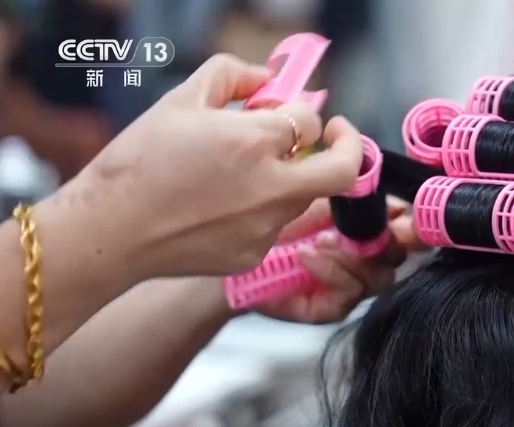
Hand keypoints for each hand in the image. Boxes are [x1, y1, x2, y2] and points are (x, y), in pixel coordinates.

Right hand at [44, 53, 364, 280]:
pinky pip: (276, 225)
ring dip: (291, 178)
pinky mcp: (256, 255)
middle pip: (342, 170)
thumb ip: (231, 76)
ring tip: (242, 174)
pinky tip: (221, 207)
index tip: (286, 113)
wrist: (110, 231)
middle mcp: (272, 187)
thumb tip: (267, 78)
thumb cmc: (139, 162)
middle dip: (347, 148)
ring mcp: (267, 226)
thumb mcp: (181, 100)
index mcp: (256, 142)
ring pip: (304, 195)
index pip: (309, 122)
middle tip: (336, 137)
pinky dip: (262, 209)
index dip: (299, 114)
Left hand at [256, 197, 422, 322]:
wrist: (235, 256)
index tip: (399, 213)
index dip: (413, 226)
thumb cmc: (275, 226)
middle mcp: (367, 263)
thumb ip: (349, 198)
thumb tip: (385, 192)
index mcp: (369, 233)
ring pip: (377, 278)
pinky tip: (306, 255)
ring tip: (320, 240)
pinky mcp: (330, 309)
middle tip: (358, 227)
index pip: (406, 232)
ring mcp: (350, 289)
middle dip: (383, 240)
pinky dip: (329, 271)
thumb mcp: (312, 202)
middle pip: (397, 257)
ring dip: (351, 256)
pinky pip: (346, 295)